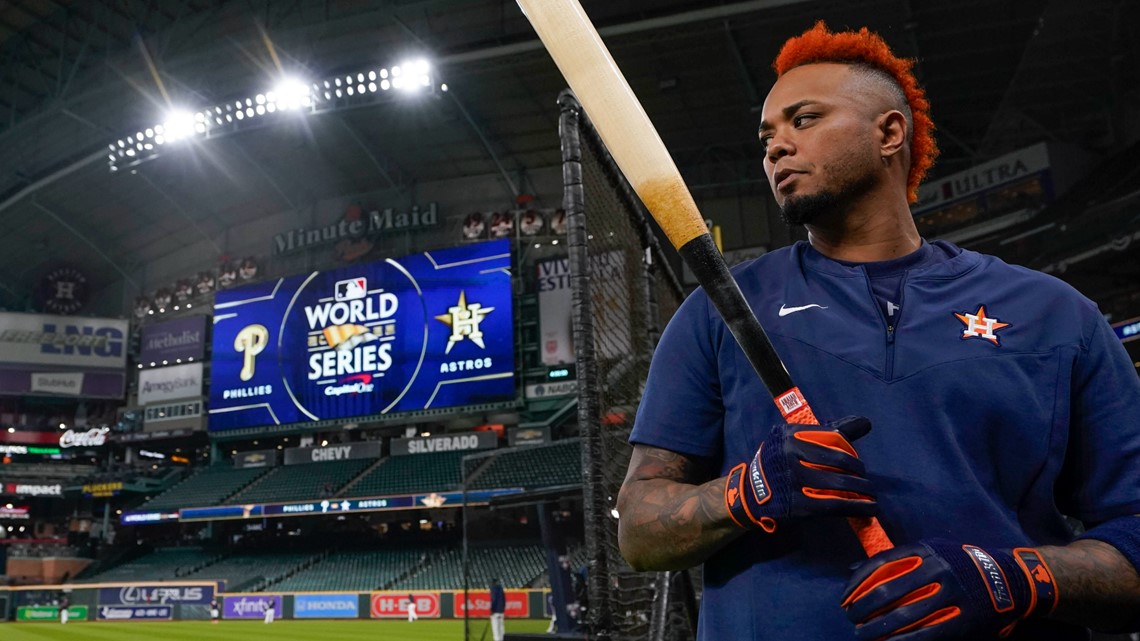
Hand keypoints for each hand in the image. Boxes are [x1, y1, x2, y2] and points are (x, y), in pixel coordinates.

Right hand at [724, 416, 876, 531]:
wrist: (750, 494)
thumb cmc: (780, 465)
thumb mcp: (794, 441)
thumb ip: (828, 433)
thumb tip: (866, 423)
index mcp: (790, 434)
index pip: (834, 436)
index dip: (851, 451)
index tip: (858, 463)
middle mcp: (790, 453)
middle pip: (839, 460)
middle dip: (859, 472)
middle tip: (867, 481)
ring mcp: (793, 479)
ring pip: (840, 483)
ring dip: (863, 490)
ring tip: (871, 494)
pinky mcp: (797, 505)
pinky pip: (835, 504)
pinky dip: (857, 506)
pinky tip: (869, 508)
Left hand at [841, 539, 1058, 639]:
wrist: (1007, 578)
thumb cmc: (957, 564)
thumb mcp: (929, 552)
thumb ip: (894, 560)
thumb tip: (851, 569)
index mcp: (925, 549)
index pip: (879, 564)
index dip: (857, 583)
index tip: (843, 598)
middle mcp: (937, 568)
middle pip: (888, 591)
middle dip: (863, 608)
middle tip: (850, 618)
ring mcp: (952, 594)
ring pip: (904, 615)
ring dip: (878, 628)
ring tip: (862, 635)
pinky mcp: (964, 618)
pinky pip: (927, 634)